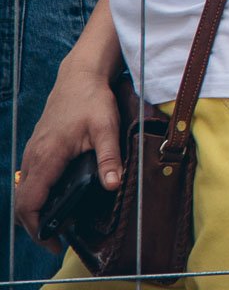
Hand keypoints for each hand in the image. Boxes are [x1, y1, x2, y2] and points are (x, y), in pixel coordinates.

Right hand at [15, 62, 122, 252]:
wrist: (79, 76)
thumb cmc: (92, 100)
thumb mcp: (107, 128)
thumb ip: (110, 157)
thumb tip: (113, 185)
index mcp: (46, 158)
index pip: (29, 203)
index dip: (36, 228)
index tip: (53, 242)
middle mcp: (33, 158)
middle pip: (23, 203)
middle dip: (36, 225)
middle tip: (59, 239)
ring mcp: (32, 153)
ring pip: (24, 191)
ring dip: (37, 211)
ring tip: (61, 224)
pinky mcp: (37, 149)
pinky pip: (30, 180)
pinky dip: (38, 196)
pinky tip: (58, 199)